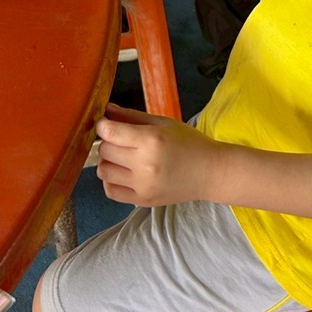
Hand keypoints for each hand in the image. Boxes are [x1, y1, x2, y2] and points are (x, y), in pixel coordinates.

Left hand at [95, 104, 223, 206]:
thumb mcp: (163, 123)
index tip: (105, 124)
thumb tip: (107, 110)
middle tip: (119, 139)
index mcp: (151, 140)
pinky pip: (110, 191)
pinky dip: (111, 180)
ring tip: (122, 157)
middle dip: (108, 142)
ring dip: (108, 162)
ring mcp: (142, 186)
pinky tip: (123, 173)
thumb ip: (132, 116)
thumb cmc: (188, 143)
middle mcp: (144, 165)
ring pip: (103, 171)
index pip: (110, 133)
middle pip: (104, 151)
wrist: (209, 172)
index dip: (102, 125)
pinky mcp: (142, 201)